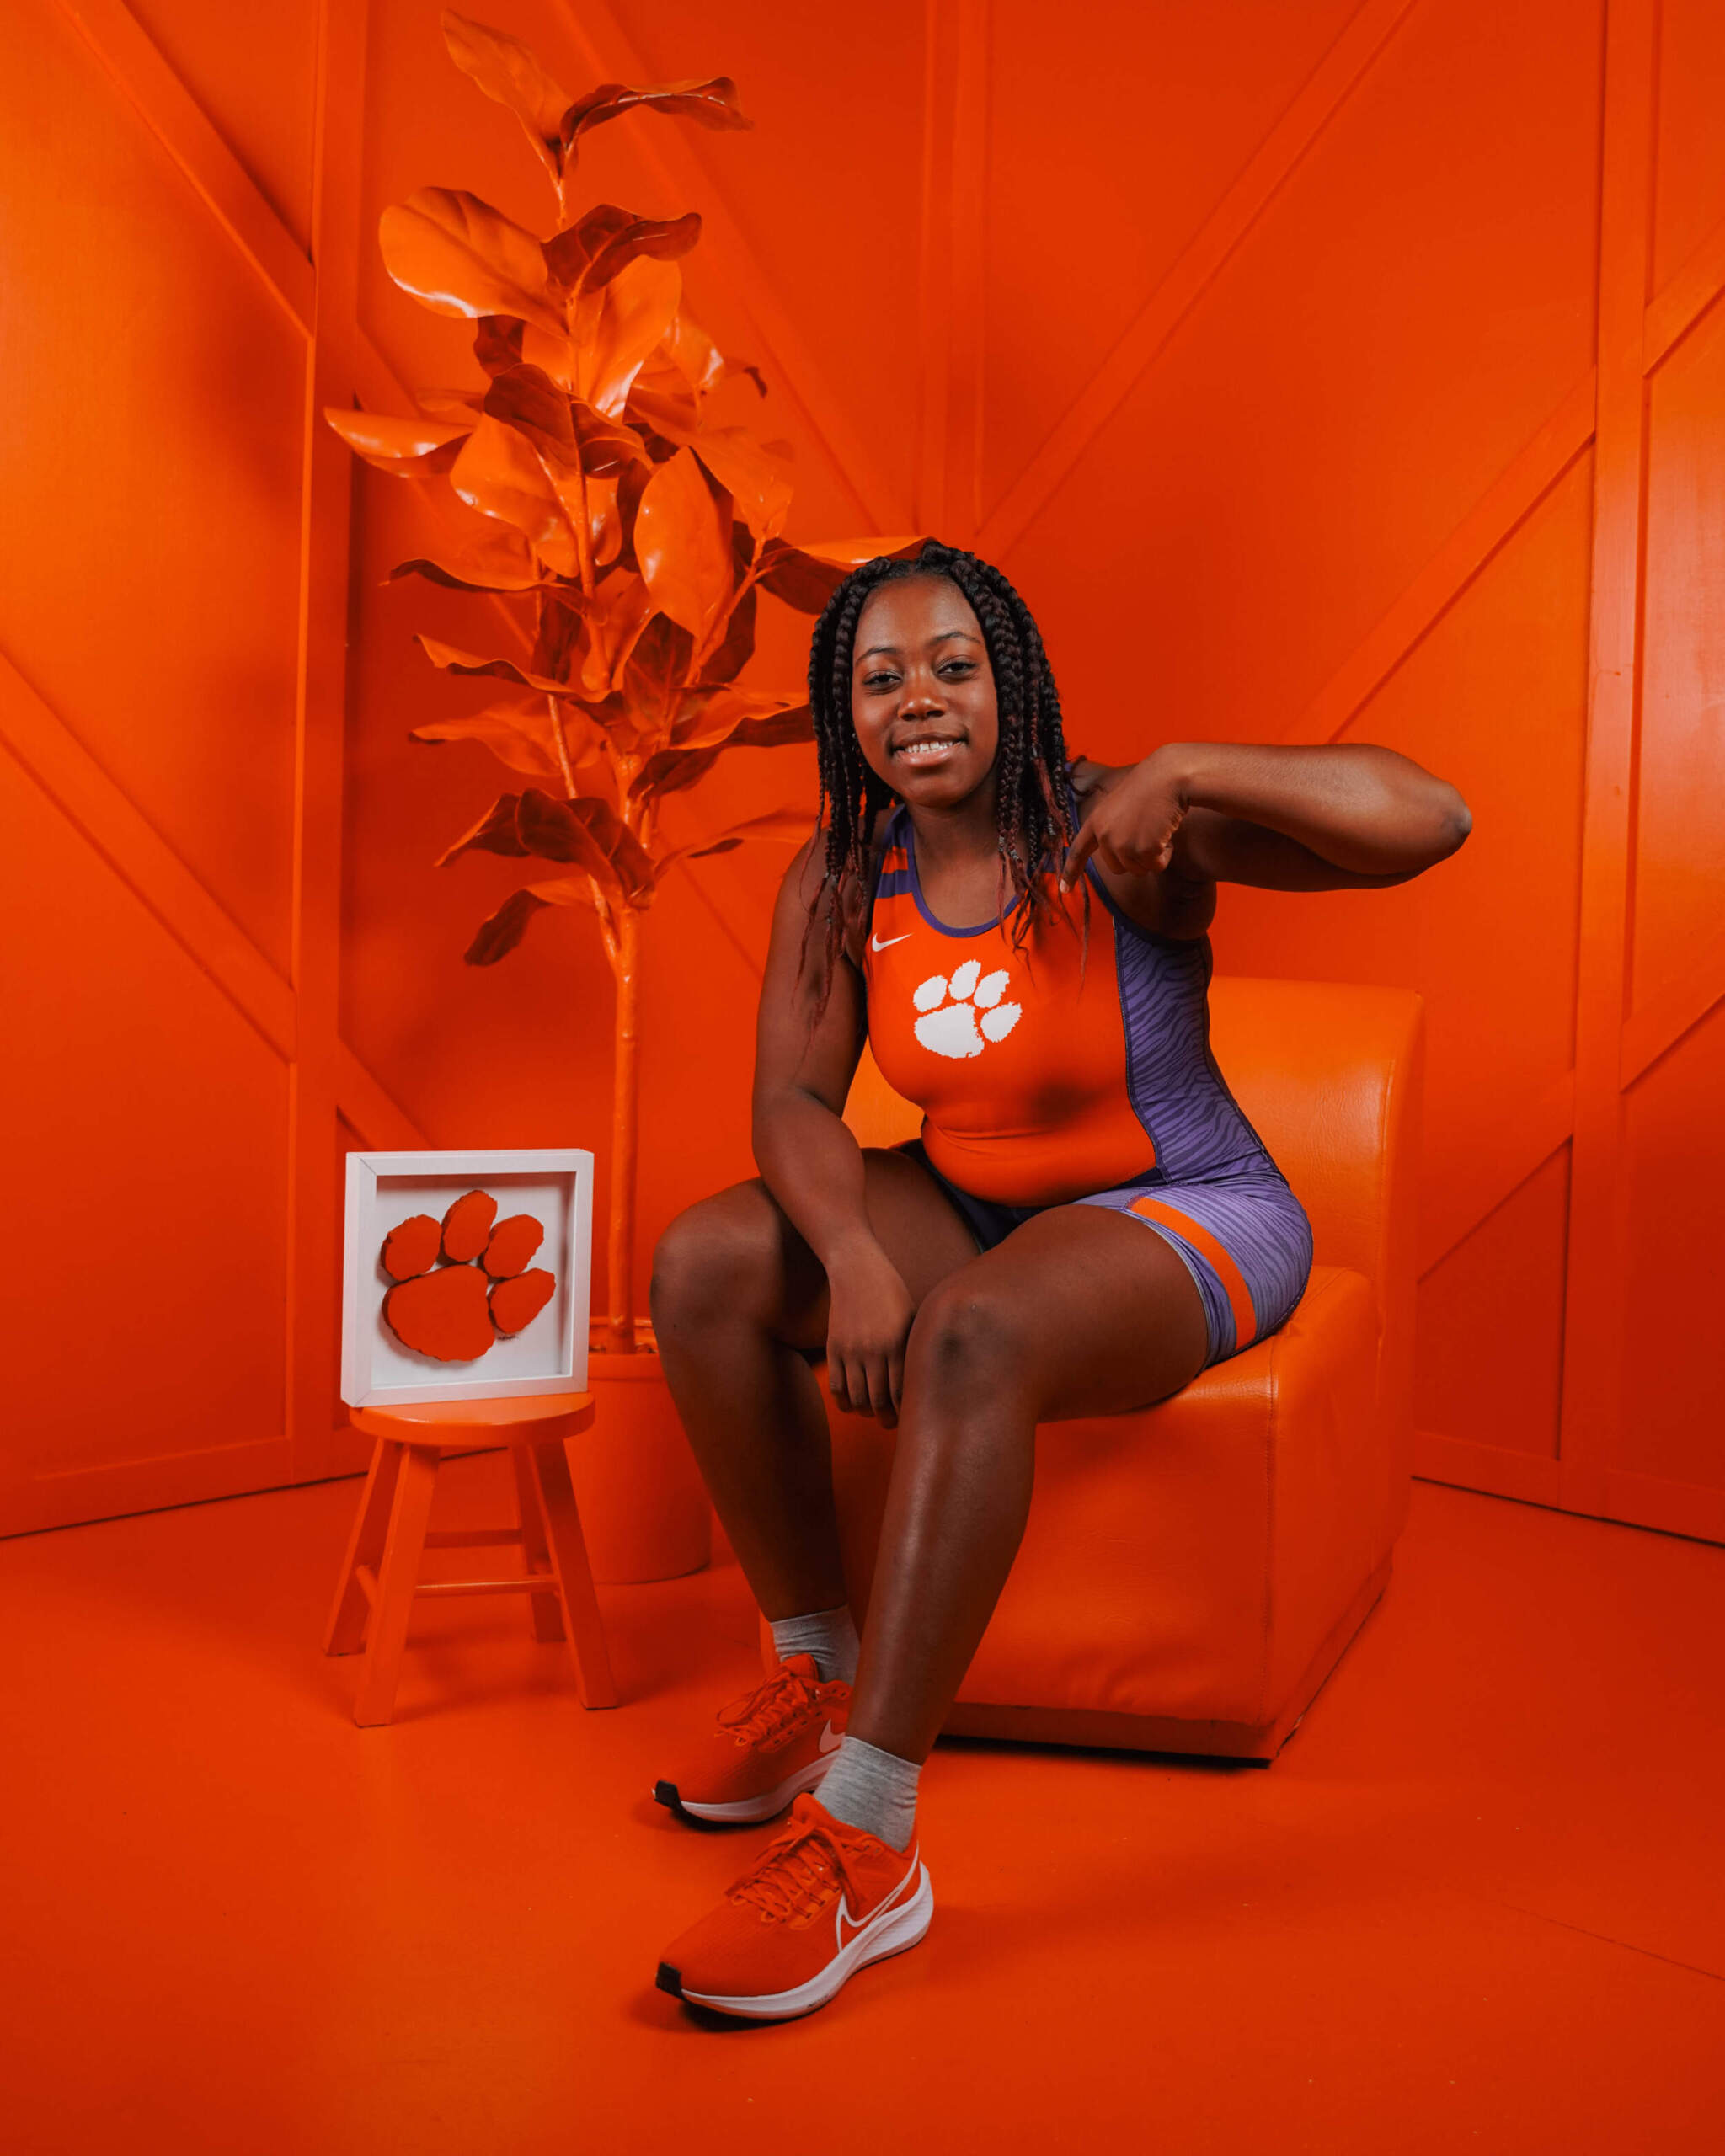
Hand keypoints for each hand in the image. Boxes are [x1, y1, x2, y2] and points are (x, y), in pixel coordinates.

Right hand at [824, 1241, 914, 1425]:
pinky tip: (852, 1404)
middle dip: (886, 1418)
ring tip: (872, 1413)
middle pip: (879, 1400)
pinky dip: (843, 1401)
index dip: (904, 1410)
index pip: (901, 1391)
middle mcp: (873, 1350)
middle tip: (890, 1423)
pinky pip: (836, 1385)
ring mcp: (850, 1350)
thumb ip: (912, 1348)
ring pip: (856, 1397)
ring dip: (865, 1411)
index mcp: (896, 1344)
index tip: (908, 1416)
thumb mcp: (910, 1317)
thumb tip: (919, 1379)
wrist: (857, 1270)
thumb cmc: (891, 1293)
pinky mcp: (833, 1347)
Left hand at [1061, 744, 1191, 890]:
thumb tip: (1117, 855)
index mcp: (1096, 822)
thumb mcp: (1120, 807)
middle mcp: (1105, 836)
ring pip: (1139, 869)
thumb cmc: (1150, 787)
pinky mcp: (1144, 850)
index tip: (1063, 890)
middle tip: (1147, 831)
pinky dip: (1166, 854)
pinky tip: (1166, 832)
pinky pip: (1157, 866)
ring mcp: (1123, 844)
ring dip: (1153, 855)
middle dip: (1135, 857)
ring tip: (1156, 828)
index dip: (1071, 871)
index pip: (1079, 850)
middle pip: (1118, 867)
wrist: (1169, 777)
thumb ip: (1112, 829)